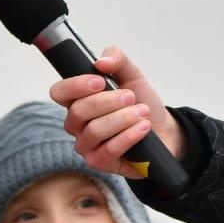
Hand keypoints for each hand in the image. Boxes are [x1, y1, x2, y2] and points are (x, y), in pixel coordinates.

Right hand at [48, 47, 184, 177]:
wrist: (164, 129)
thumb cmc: (142, 102)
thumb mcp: (133, 75)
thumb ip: (118, 61)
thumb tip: (101, 61)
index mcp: (78, 99)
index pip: (59, 92)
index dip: (75, 86)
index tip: (100, 81)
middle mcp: (77, 123)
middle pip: (78, 111)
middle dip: (108, 102)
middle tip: (131, 97)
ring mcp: (86, 144)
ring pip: (94, 131)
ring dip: (122, 119)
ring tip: (142, 112)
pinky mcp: (99, 162)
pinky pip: (107, 150)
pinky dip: (128, 136)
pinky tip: (143, 128)